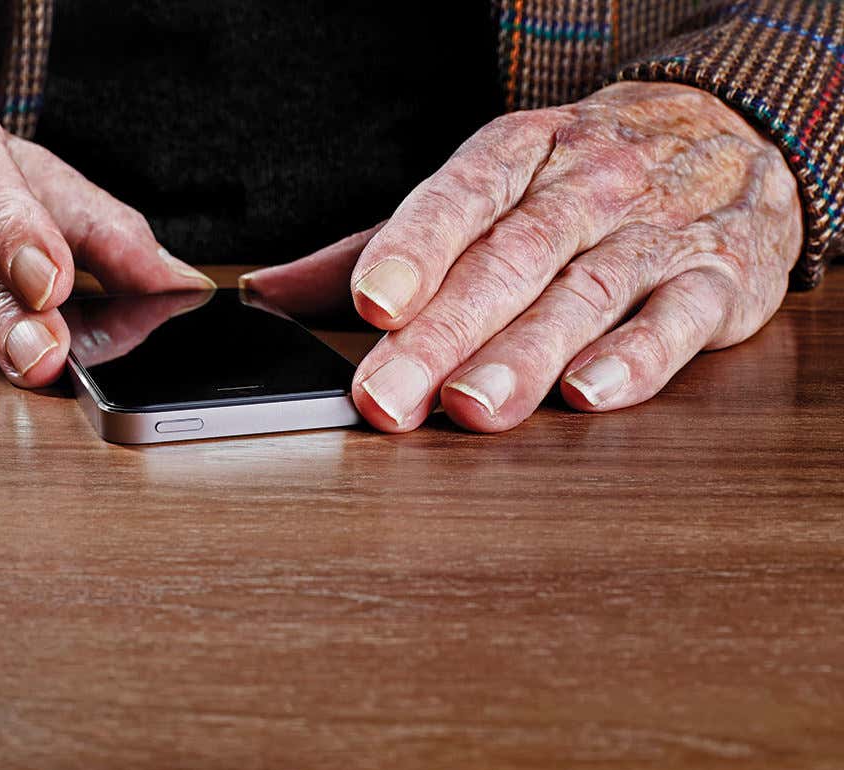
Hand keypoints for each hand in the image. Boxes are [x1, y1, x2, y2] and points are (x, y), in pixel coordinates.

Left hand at [242, 82, 801, 431]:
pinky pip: (677, 318)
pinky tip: (591, 392)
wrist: (727, 137)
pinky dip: (638, 357)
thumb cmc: (580, 179)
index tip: (369, 302)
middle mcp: (586, 188)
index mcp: (519, 156)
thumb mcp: (484, 189)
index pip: (458, 199)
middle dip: (442, 334)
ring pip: (583, 294)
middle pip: (508, 262)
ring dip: (524, 355)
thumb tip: (269, 290)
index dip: (411, 249)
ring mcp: (653, 232)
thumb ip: (380, 245)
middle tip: (389, 395)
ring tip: (472, 405)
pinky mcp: (718, 280)